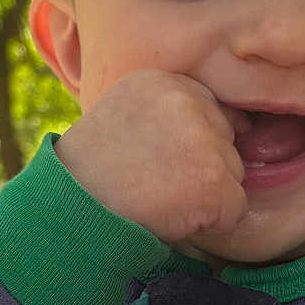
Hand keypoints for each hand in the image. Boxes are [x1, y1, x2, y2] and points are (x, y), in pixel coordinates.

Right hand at [55, 70, 248, 244]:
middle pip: (226, 140)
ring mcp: (202, 140)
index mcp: (162, 81)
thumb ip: (167, 112)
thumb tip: (233, 122)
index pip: (210, 108)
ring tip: (159, 199)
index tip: (161, 161)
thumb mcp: (122, 116)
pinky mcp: (213, 180)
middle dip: (202, 168)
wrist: (69, 210)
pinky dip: (212, 223)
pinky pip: (235, 209)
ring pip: (233, 174)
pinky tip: (173, 217)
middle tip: (155, 182)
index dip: (192, 143)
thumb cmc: (90, 175)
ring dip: (205, 195)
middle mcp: (185, 100)